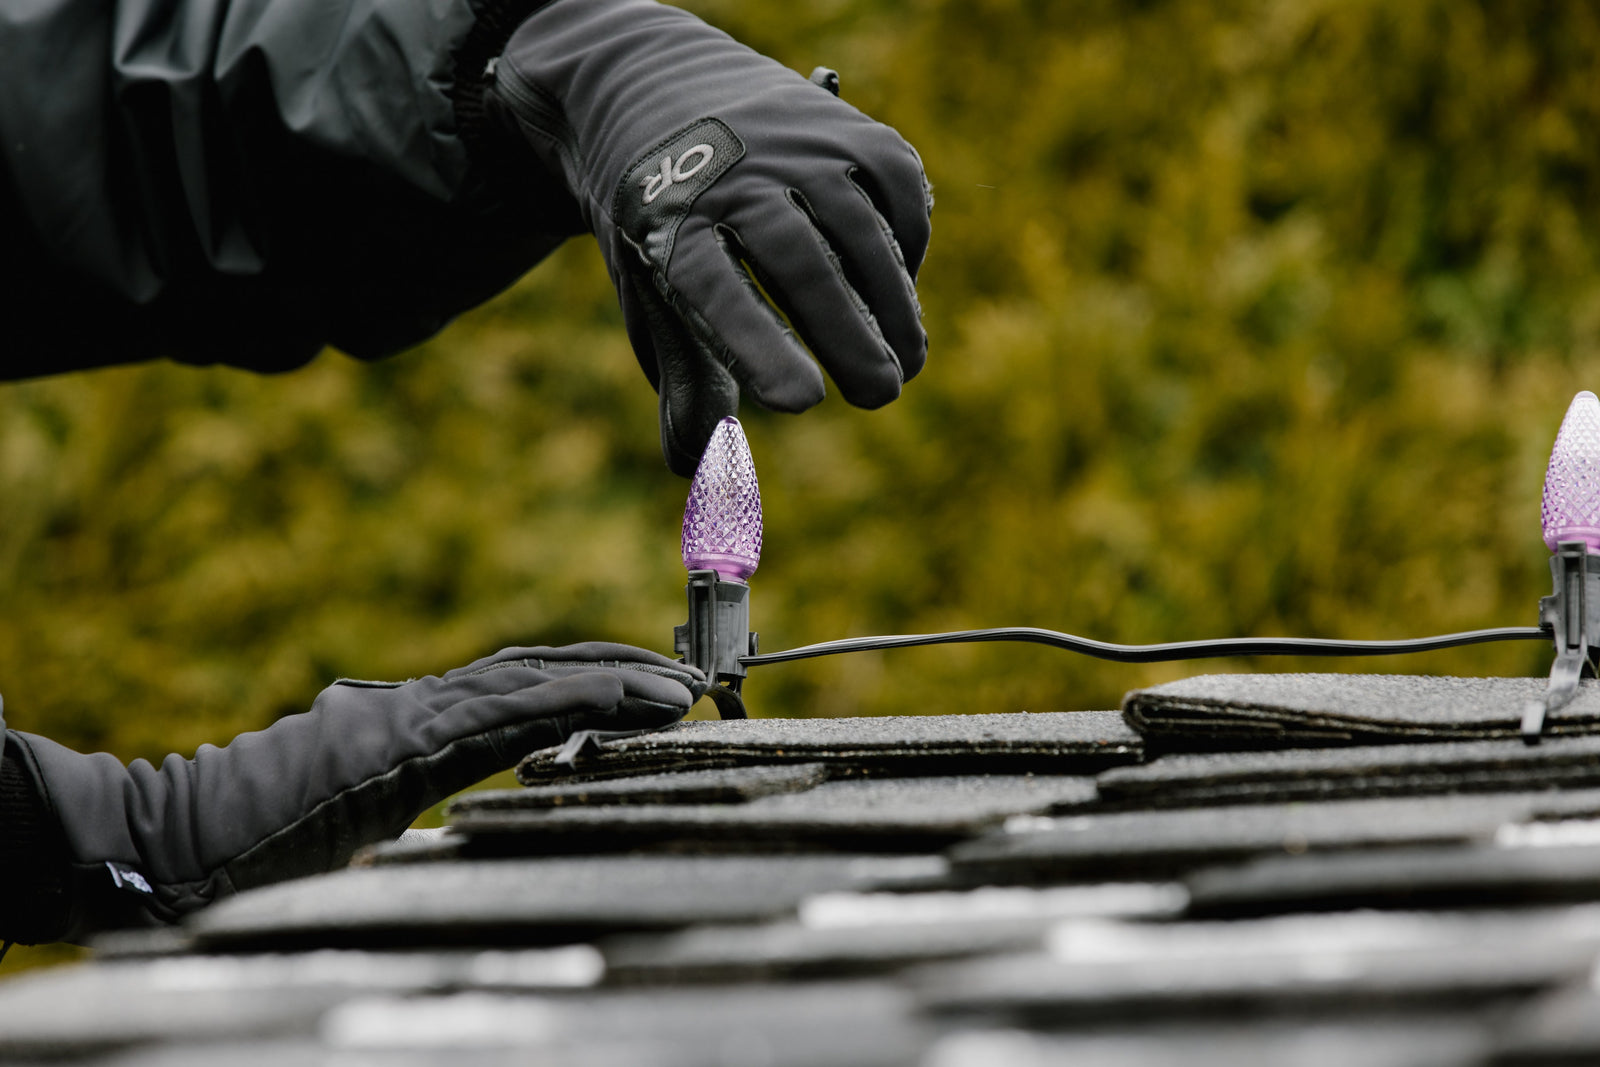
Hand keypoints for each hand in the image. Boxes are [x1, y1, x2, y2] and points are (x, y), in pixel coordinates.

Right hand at [11, 643, 703, 939]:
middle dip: (616, 668)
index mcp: (412, 723)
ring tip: (681, 688)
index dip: (585, 679)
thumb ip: (395, 780)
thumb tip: (421, 781)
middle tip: (686, 678)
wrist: (183, 838)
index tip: (647, 687)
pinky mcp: (410, 735)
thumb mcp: (351, 805)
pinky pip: (515, 709)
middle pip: (538, 669)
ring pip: (535, 679)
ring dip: (618, 679)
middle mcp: (421, 704)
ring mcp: (416, 714)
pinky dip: (582, 696)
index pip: (516, 688)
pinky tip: (635, 697)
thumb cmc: (258, 836)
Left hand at [489, 0, 932, 474]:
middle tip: (881, 396)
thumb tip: (695, 470)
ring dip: (893, 307)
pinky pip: (897, 194)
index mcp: (667, 223)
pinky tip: (896, 293)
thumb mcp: (652, 294)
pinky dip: (907, 250)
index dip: (757, 346)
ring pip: (860, 229)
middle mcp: (733, 172)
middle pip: (797, 260)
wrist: (652, 96)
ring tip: (907, 366)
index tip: (802, 403)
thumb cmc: (661, 226)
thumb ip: (684, 383)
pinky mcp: (848, 129)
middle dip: (846, 333)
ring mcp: (795, 143)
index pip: (713, 288)